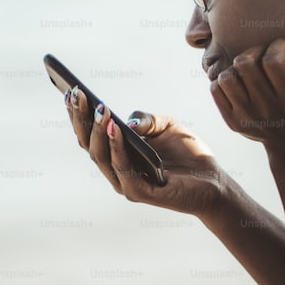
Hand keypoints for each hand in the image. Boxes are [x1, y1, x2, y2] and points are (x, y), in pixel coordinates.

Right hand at [65, 89, 224, 217]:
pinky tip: (116, 129)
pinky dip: (117, 148)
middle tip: (77, 95)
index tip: (70, 92)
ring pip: (102, 158)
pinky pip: (123, 169)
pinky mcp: (141, 193)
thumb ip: (146, 120)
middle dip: (81, 119)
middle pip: (90, 146)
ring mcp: (127, 183)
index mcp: (119, 155)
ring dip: (98, 132)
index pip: (91, 136)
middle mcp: (117, 170)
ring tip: (99, 109)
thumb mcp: (166, 125)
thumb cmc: (188, 153)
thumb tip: (125, 121)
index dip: (79, 115)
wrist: (214, 181)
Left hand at [210, 38, 284, 146]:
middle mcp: (267, 109)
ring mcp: (246, 116)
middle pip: (245, 64)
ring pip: (226, 76)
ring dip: (238, 67)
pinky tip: (241, 82)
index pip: (272, 61)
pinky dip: (225, 80)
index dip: (278, 46)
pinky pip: (216, 90)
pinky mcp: (233, 121)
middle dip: (256, 50)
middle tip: (265, 55)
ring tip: (251, 69)